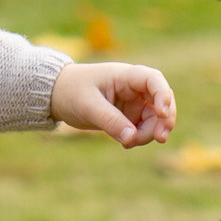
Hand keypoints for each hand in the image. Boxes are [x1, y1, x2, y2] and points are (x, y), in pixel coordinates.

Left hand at [50, 59, 176, 148]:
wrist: (56, 96)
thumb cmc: (70, 91)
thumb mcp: (88, 106)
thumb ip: (110, 121)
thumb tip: (132, 138)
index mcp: (124, 76)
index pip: (153, 80)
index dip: (163, 95)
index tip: (162, 113)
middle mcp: (133, 88)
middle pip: (161, 101)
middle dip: (164, 120)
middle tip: (160, 138)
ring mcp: (133, 103)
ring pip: (154, 118)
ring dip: (150, 133)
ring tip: (130, 144)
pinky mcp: (128, 117)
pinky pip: (142, 128)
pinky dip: (140, 137)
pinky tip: (126, 144)